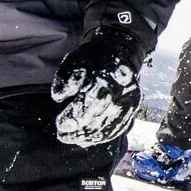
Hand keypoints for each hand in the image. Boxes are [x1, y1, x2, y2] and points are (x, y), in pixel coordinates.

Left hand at [51, 26, 143, 146]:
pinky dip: (104, 137)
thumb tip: (58, 97)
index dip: (74, 117)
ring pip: (109, 126)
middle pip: (99, 118)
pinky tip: (89, 141)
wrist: (119, 50)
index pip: (89, 103)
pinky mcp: (132, 107)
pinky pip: (120, 127)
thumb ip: (66, 79)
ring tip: (74, 140)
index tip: (60, 125)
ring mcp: (129, 101)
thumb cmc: (92, 57)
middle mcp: (120, 91)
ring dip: (90, 137)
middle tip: (63, 136)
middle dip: (80, 130)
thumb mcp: (75, 60)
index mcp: (104, 77)